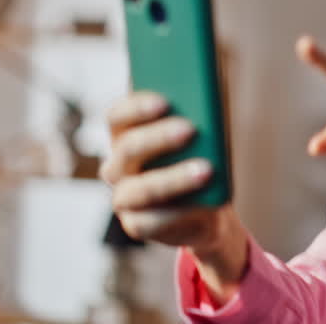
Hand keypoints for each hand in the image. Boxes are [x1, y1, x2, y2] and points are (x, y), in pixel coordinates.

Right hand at [100, 92, 246, 289]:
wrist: (208, 203)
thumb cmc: (200, 156)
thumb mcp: (201, 134)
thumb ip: (197, 116)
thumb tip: (206, 105)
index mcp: (126, 135)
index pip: (117, 116)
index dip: (136, 107)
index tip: (164, 101)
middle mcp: (117, 165)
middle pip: (128, 148)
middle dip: (158, 138)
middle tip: (190, 129)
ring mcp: (123, 197)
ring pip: (139, 188)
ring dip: (174, 178)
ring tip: (207, 169)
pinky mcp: (136, 224)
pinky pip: (151, 220)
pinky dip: (178, 211)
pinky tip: (201, 204)